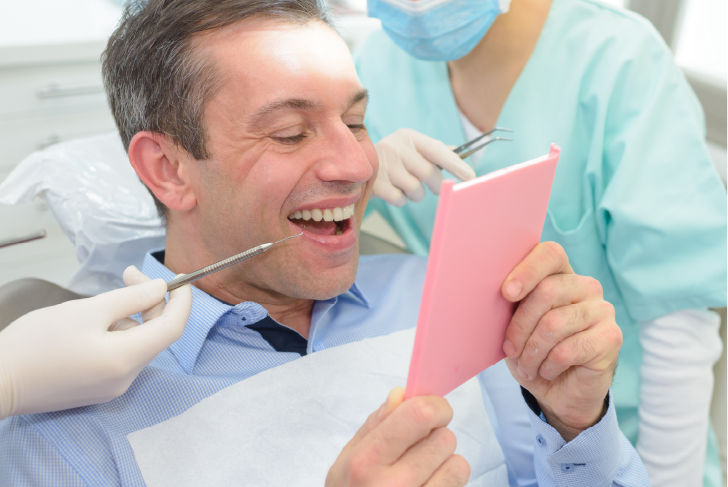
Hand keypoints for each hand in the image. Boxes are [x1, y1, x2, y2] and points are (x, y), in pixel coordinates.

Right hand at [0, 266, 190, 418]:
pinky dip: (118, 333)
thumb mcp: (88, 311)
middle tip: (129, 274)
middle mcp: (126, 378)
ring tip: (101, 301)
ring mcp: (112, 387)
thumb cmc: (38, 342)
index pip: (174, 328)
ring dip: (131, 316)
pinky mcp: (97, 388)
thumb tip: (161, 289)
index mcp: (127, 359)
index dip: (182, 301)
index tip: (180, 278)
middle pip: (156, 334)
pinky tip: (94, 321)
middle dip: (150, 301)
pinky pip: (121, 355)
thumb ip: (131, 298)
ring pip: (137, 343)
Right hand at [326, 387, 469, 485]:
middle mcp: (394, 486)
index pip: (421, 415)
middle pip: (444, 437)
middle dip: (434, 438)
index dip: (434, 406)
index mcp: (366, 461)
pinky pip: (459, 485)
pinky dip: (447, 482)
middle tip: (415, 451)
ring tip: (421, 473)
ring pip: (459, 463)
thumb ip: (374, 425)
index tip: (431, 412)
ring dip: (444, 463)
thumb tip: (402, 395)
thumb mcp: (347, 460)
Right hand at [374, 128, 475, 205]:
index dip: (455, 164)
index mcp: (409, 136)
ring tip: (406, 186)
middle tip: (434, 188)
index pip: (437, 150)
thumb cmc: (394, 158)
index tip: (471, 176)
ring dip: (416, 194)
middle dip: (436, 185)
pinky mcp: (374, 182)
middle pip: (428, 173)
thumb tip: (459, 153)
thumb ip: (435, 151)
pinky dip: (400, 199)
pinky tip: (393, 190)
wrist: (355, 164)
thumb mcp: (412, 148)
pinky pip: (399, 199)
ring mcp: (383, 164)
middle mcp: (396, 147)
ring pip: (415, 189)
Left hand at [500, 242, 621, 440]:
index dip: (527, 270)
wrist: (557, 391)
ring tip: (526, 366)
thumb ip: (509, 303)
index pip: (550, 254)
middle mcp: (585, 286)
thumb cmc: (531, 350)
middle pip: (547, 291)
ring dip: (532, 352)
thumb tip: (492, 288)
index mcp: (559, 274)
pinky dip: (548, 365)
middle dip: (520, 326)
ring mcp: (602, 309)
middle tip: (509, 350)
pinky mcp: (611, 337)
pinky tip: (547, 371)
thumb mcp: (512, 325)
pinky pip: (568, 349)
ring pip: (555, 323)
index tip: (506, 293)